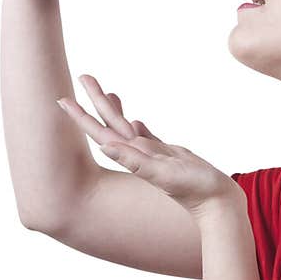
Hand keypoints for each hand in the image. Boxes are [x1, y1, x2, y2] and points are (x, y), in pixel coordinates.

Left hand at [57, 74, 242, 217]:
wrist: (217, 203)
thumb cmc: (195, 190)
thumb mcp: (165, 174)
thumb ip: (136, 162)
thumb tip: (105, 147)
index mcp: (135, 157)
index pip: (101, 133)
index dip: (82, 117)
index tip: (63, 99)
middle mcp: (139, 154)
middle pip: (111, 123)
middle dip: (96, 100)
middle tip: (84, 76)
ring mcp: (153, 154)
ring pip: (127, 127)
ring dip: (114, 110)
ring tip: (105, 92)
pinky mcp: (168, 155)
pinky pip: (146, 136)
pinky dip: (135, 126)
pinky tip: (131, 120)